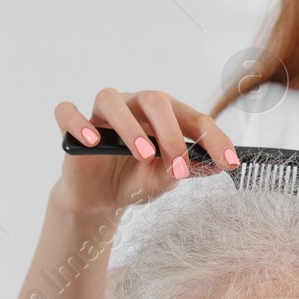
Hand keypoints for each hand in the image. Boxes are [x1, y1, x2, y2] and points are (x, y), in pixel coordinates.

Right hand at [51, 89, 241, 215]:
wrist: (101, 198)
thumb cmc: (137, 180)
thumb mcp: (163, 181)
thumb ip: (183, 170)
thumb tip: (213, 164)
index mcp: (165, 116)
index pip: (194, 119)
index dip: (214, 139)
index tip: (231, 163)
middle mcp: (135, 106)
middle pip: (155, 99)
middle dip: (171, 132)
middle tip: (178, 163)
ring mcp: (103, 113)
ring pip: (111, 99)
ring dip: (129, 126)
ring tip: (142, 153)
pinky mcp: (73, 126)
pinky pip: (68, 112)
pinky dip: (77, 123)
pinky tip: (90, 140)